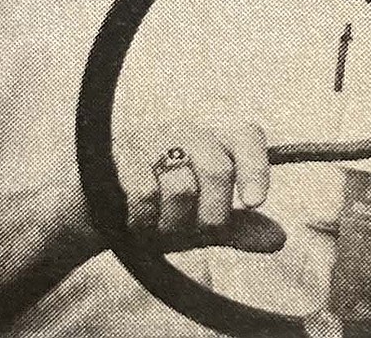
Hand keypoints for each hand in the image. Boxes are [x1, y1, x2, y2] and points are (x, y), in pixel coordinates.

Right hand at [113, 119, 285, 253]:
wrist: (91, 213)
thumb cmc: (154, 214)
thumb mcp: (198, 224)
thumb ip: (236, 229)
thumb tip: (279, 239)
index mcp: (210, 142)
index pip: (247, 136)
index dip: (256, 166)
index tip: (254, 202)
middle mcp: (184, 131)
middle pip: (218, 169)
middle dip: (208, 215)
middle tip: (190, 230)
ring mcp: (149, 137)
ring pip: (181, 187)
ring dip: (169, 224)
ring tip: (156, 225)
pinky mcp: (117, 151)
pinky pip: (144, 193)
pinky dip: (142, 221)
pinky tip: (132, 222)